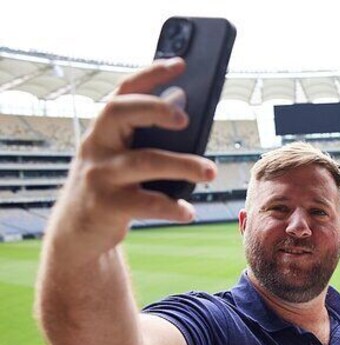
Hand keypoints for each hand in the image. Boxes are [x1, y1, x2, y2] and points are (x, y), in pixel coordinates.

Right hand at [49, 58, 216, 255]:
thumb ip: (144, 133)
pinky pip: (147, 203)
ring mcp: (99, 176)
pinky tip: (188, 211)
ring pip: (144, 161)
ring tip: (210, 172)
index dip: (150, 75)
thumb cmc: (110, 187)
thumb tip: (182, 103)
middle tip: (186, 119)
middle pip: (121, 113)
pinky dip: (172, 207)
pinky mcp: (107, 206)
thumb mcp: (120, 156)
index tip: (180, 64)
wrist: (76, 232)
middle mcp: (97, 146)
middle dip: (155, 108)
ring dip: (183, 164)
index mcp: (104, 129)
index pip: (124, 92)